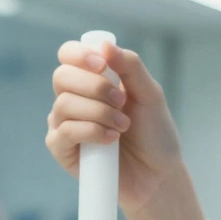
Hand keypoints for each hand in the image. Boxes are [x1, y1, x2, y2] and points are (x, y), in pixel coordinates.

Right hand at [47, 41, 184, 215]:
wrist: (158, 174)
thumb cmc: (154, 134)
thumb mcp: (150, 94)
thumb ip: (130, 67)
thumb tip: (105, 45)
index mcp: (92, 79)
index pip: (68, 55)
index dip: (79, 55)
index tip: (102, 64)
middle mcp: (73, 98)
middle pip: (62, 77)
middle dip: (95, 87)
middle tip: (121, 103)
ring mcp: (64, 123)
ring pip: (64, 105)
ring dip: (99, 113)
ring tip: (122, 126)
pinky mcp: (62, 150)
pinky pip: (63, 132)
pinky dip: (90, 132)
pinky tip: (110, 140)